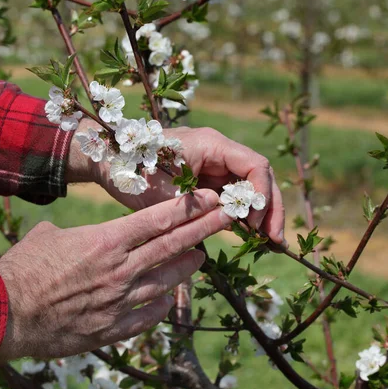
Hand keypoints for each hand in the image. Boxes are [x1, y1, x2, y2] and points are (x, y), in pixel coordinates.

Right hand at [0, 189, 231, 360]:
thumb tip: (75, 237)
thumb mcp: (48, 236)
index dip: (189, 208)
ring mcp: (119, 301)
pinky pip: (149, 316)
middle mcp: (120, 270)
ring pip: (167, 282)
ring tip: (201, 258)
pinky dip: (161, 305)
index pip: (158, 220)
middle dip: (204, 230)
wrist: (5, 314)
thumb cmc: (23, 268)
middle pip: (172, 247)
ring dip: (187, 268)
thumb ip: (75, 235)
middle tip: (227, 218)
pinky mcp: (113, 328)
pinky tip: (168, 299)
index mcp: (105, 241)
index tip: (211, 199)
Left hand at [90, 125, 285, 245]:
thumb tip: (233, 219)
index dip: (262, 195)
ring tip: (270, 245)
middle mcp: (219, 152)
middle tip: (276, 241)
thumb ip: (199, 204)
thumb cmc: (134, 170)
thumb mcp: (166, 191)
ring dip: (261, 214)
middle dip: (270, 208)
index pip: (255, 166)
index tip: (257, 223)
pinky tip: (252, 238)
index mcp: (212, 144)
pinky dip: (243, 216)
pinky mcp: (208, 181)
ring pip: (250, 188)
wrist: (111, 163)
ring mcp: (215, 166)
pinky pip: (233, 197)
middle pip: (259, 177)